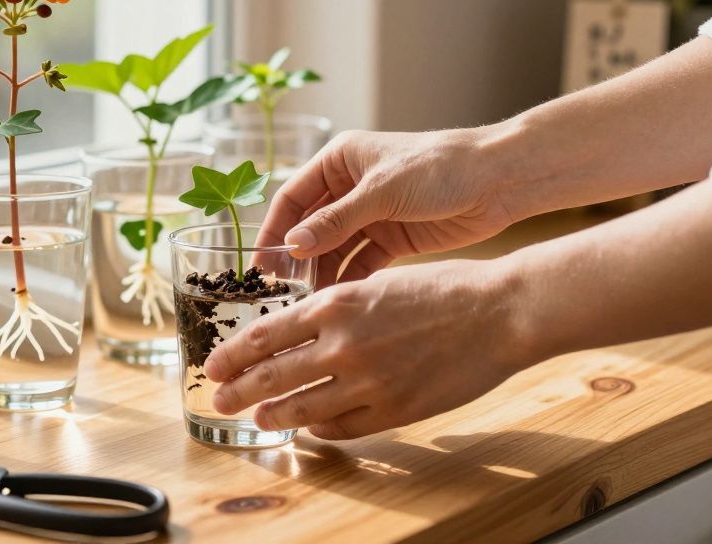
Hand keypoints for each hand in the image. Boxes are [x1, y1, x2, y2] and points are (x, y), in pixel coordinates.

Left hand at [204, 259, 531, 439]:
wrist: (498, 312)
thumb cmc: (441, 289)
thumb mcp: (373, 284)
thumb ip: (333, 308)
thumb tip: (296, 330)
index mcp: (333, 304)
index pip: (263, 336)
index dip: (231, 355)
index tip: (213, 366)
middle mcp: (342, 344)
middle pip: (271, 377)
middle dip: (237, 392)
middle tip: (218, 401)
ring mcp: (368, 381)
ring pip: (301, 409)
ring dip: (273, 416)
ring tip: (258, 419)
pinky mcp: (395, 410)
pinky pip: (342, 427)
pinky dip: (321, 428)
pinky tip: (312, 427)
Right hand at [261, 128, 517, 286]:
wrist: (499, 181)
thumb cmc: (440, 168)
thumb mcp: (382, 191)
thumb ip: (336, 221)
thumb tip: (293, 246)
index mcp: (339, 160)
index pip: (293, 197)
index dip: (274, 230)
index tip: (260, 264)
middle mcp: (349, 186)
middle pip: (310, 226)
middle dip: (296, 258)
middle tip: (280, 291)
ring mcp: (371, 214)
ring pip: (333, 248)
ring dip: (321, 272)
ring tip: (309, 303)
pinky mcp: (392, 237)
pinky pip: (360, 262)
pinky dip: (349, 279)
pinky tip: (339, 300)